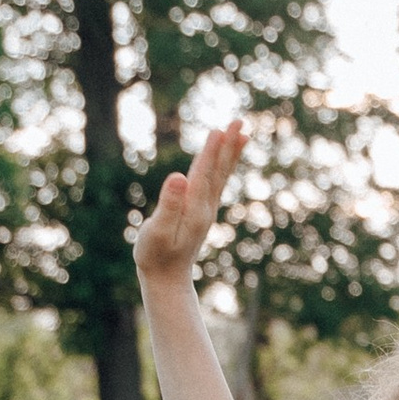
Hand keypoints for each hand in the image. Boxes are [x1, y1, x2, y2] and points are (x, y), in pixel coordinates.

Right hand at [134, 118, 244, 300]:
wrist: (167, 277)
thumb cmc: (155, 255)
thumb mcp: (157, 230)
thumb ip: (168, 205)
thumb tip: (179, 177)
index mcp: (194, 209)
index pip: (204, 175)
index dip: (211, 152)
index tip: (219, 131)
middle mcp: (205, 207)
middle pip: (219, 171)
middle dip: (228, 146)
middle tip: (240, 121)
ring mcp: (206, 209)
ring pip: (221, 175)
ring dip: (230, 153)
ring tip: (242, 133)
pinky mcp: (201, 211)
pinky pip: (216, 182)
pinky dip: (223, 166)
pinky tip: (226, 158)